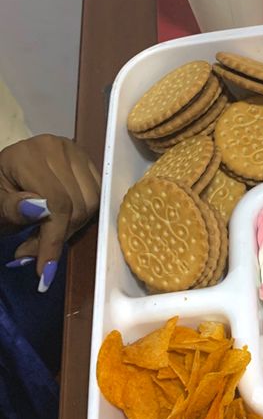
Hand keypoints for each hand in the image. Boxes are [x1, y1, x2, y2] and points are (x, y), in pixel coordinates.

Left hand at [0, 135, 100, 289]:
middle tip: (35, 253)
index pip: (57, 203)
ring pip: (92, 204)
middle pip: (77, 205)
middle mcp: (59, 148)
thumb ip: (13, 208)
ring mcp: (77, 153)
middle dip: (59, 236)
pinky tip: (62, 220)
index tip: (46, 270)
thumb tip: (42, 210)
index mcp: (31, 154)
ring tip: (47, 234)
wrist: (5, 174)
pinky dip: (82, 216)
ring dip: (72, 227)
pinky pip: (97, 197)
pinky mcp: (88, 163)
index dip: (53, 239)